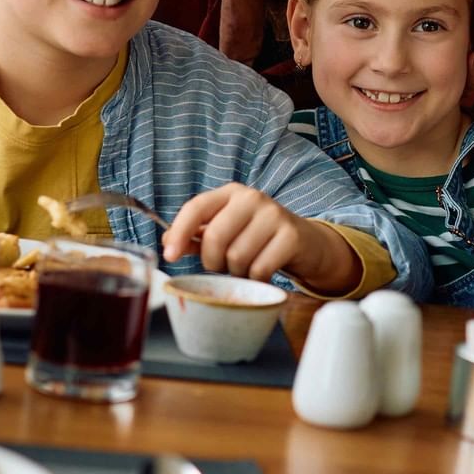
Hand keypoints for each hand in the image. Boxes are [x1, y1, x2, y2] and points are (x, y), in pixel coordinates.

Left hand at [163, 184, 355, 293]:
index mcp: (231, 194)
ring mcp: (274, 215)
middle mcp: (252, 198)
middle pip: (215, 237)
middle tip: (221, 266)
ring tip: (245, 267)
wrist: (307, 244)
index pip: (197, 207)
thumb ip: (197, 237)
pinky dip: (255, 279)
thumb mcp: (228, 232)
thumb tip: (167, 242)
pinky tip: (261, 274)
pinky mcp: (292, 236)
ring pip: (236, 257)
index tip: (169, 255)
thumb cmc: (259, 238)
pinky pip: (259, 268)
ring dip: (236, 272)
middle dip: (212, 261)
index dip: (179, 231)